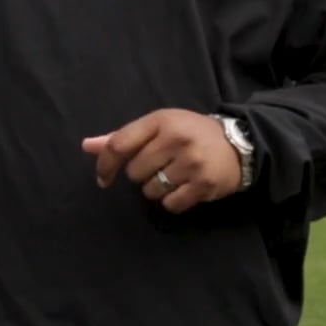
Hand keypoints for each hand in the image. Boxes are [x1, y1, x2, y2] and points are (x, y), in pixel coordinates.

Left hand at [82, 108, 243, 213]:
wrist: (238, 143)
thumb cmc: (190, 133)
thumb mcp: (158, 126)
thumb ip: (123, 137)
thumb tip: (87, 146)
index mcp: (160, 121)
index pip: (119, 144)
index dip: (105, 165)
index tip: (103, 179)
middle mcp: (175, 139)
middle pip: (134, 173)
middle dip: (142, 174)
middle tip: (160, 165)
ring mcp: (191, 163)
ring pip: (150, 191)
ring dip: (157, 188)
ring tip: (174, 176)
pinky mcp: (203, 185)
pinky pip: (170, 204)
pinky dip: (172, 201)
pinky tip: (184, 188)